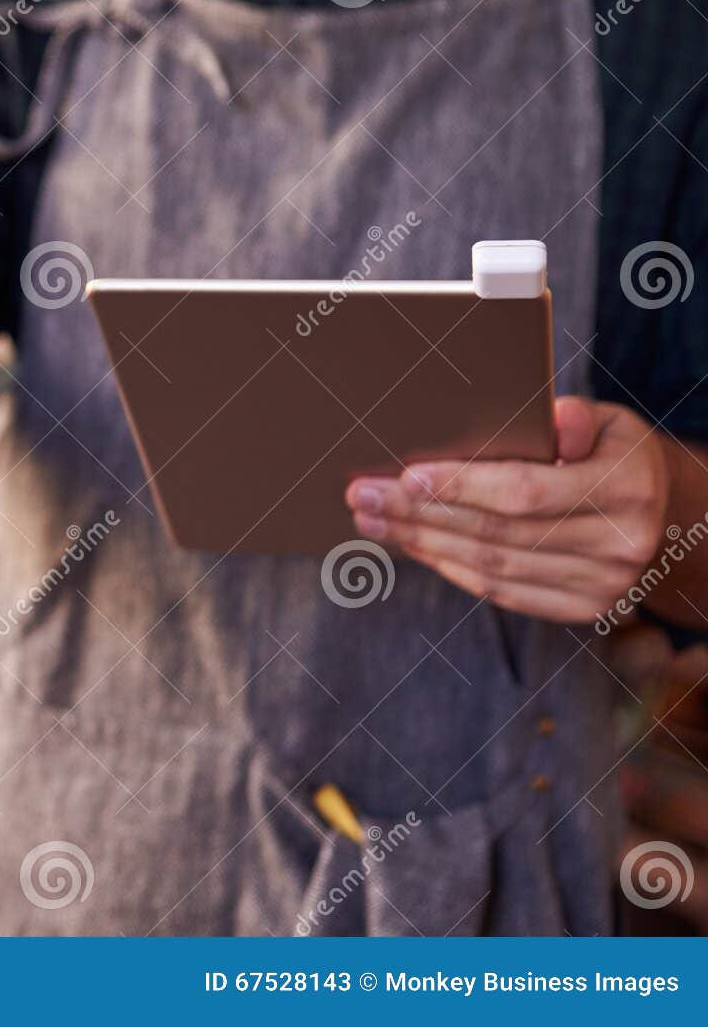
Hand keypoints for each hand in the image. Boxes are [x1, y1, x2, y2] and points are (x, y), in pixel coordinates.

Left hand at [344, 398, 670, 623]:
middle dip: (420, 514)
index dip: (461, 486)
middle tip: (363, 495)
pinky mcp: (583, 608)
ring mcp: (603, 586)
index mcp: (626, 488)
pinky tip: (414, 545)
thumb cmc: (615, 454)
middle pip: (497, 533)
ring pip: (492, 567)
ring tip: (375, 519)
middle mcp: (619, 545)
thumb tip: (550, 418)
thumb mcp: (609, 423)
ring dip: (424, 542)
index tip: (404, 476)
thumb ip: (575, 419)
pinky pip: (502, 592)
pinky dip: (450, 567)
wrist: (664, 513)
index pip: (525, 492)